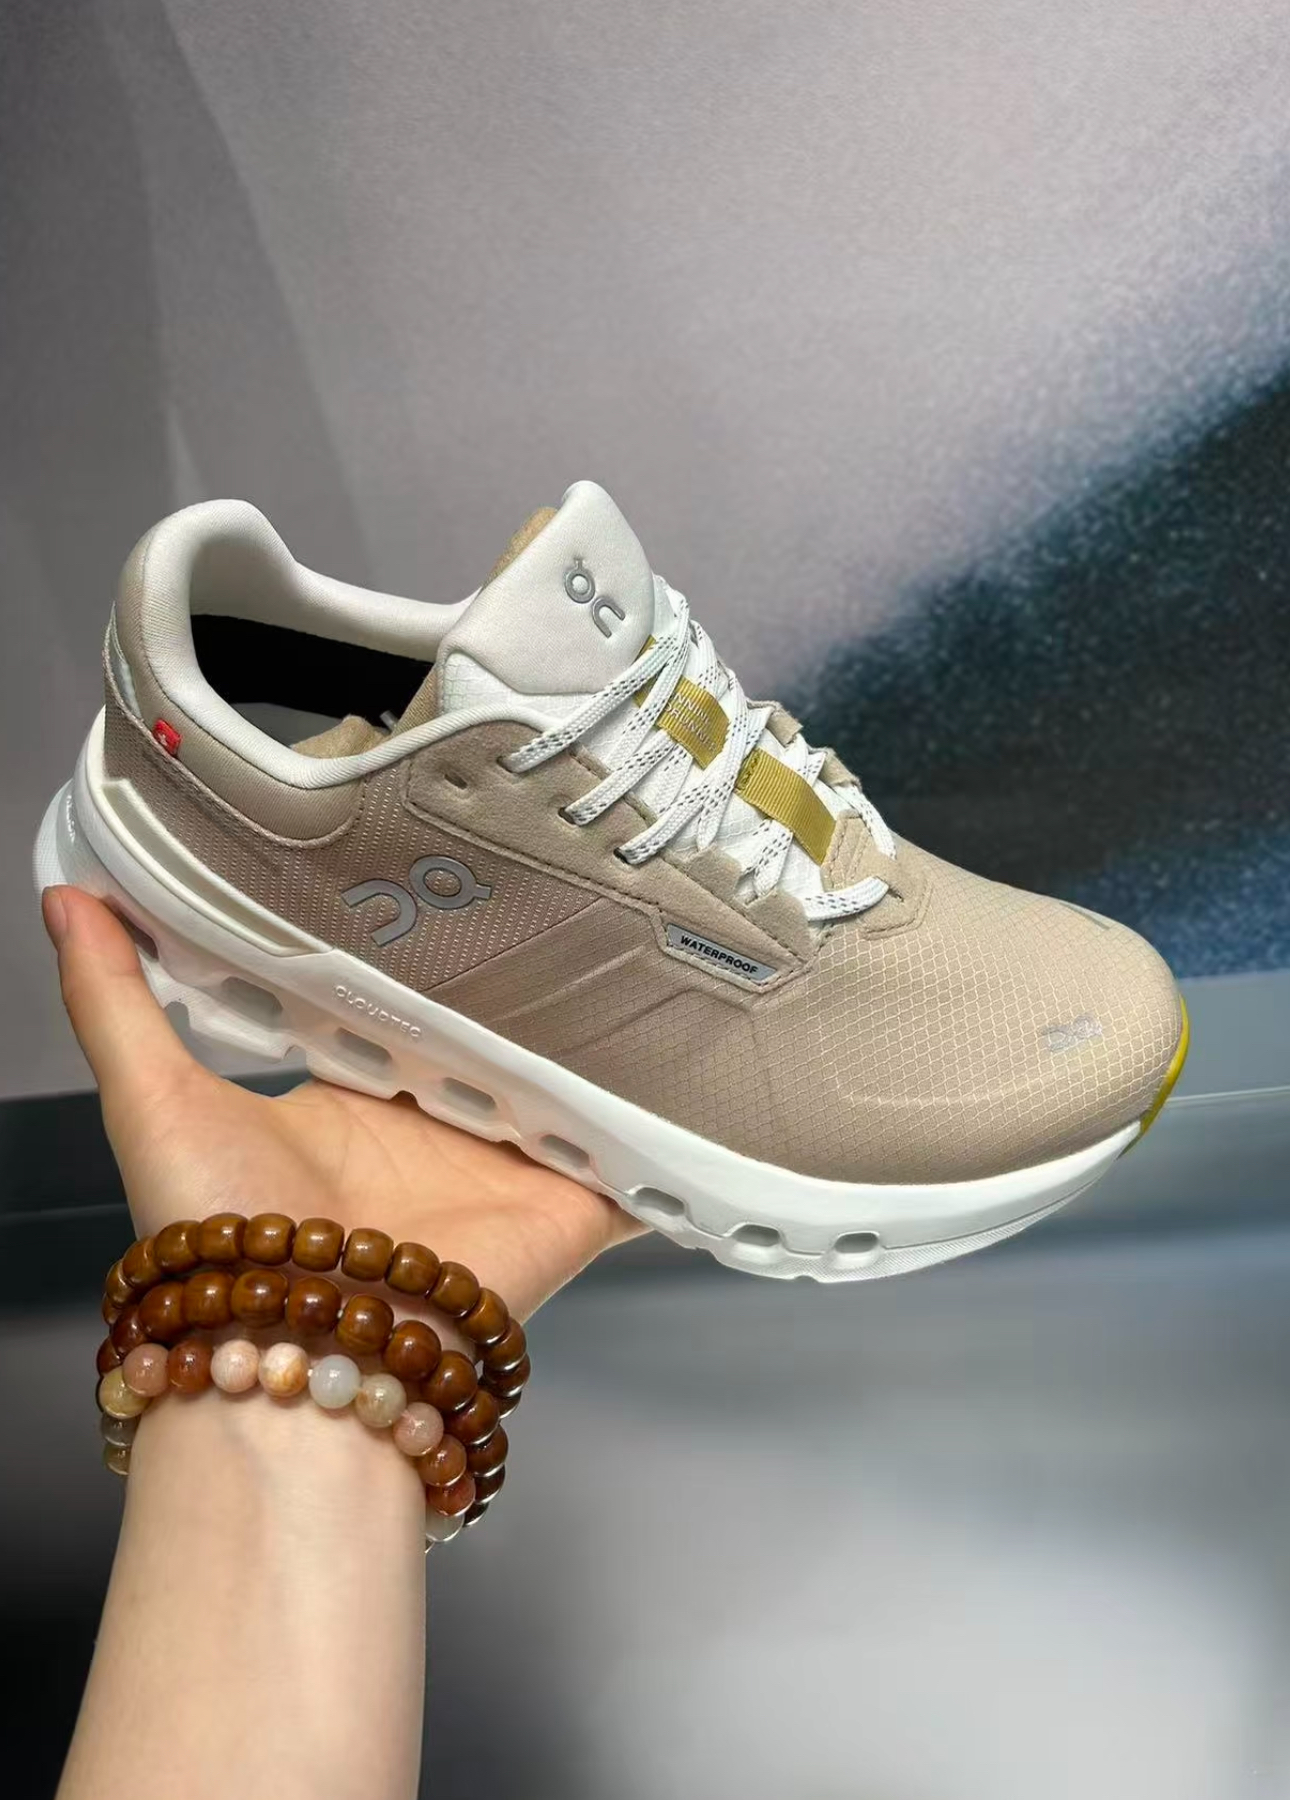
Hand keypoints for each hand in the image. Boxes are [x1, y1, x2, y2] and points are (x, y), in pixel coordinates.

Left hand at [42, 886, 641, 1319]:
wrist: (303, 1352)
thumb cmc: (225, 1240)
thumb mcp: (155, 1098)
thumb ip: (115, 999)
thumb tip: (67, 900)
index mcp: (359, 1099)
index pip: (410, 1005)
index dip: (437, 945)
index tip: (464, 868)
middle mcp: (440, 1130)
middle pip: (502, 1042)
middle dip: (538, 982)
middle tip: (579, 889)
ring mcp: (513, 1168)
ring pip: (579, 1086)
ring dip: (614, 1038)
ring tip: (661, 950)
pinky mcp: (574, 1207)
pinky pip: (646, 1161)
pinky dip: (682, 1129)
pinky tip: (715, 1069)